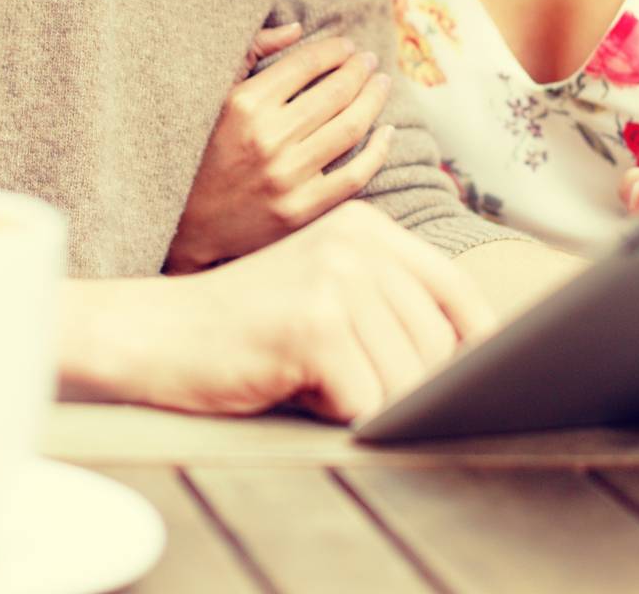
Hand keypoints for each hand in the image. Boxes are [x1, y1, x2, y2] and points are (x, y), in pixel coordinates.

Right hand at [64, 202, 495, 421]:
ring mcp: (336, 278)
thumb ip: (391, 302)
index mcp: (366, 226)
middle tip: (343, 378)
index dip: (476, 339)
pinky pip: (365, 401)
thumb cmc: (247, 325)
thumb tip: (479, 350)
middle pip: (437, 342)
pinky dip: (333, 412)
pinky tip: (294, 385)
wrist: (159, 332)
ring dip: (365, 399)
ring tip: (314, 376)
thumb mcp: (328, 289)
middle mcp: (358, 241)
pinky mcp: (315, 323)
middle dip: (405, 383)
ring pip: (406, 377)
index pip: (455, 286)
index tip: (478, 374)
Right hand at [164, 23, 394, 271]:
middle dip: (360, 70)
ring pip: (350, 128)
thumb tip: (297, 28)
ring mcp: (286, 177)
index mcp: (244, 104)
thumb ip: (252, 52)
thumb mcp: (217, 95)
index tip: (347, 45)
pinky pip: (355, 176)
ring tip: (381, 84)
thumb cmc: (204, 151)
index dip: (334, 49)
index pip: (306, 63)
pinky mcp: (300, 211)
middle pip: (335, 92)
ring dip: (374, 99)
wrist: (189, 226)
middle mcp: (267, 138)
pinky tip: (387, 132)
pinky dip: (378, 151)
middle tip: (370, 61)